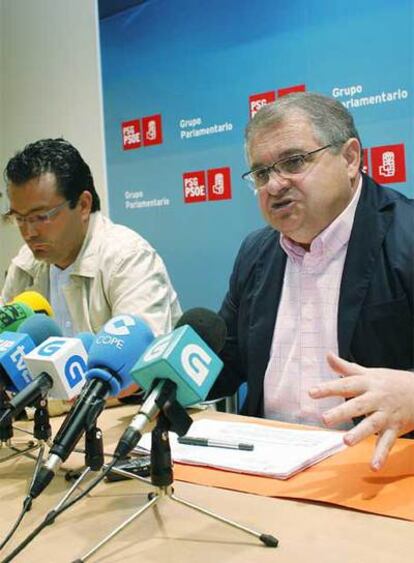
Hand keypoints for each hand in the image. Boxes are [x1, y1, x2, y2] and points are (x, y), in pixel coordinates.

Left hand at [309, 353, 413, 469]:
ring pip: (372, 425)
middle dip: (341, 412)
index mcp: (367, 384)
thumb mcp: (368, 373)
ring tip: (345, 441)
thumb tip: (327, 355)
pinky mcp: (395, 428)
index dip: (328, 388)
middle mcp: (376, 398)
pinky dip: (381, 455)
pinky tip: (373, 467)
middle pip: (357, 405)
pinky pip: (387, 443)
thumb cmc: (389, 382)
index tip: (311, 393)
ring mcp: (386, 414)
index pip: (345, 385)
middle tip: (324, 420)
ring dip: (359, 434)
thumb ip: (346, 368)